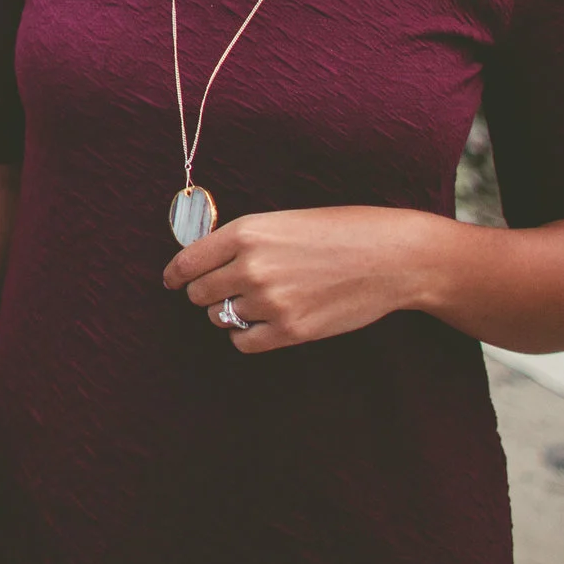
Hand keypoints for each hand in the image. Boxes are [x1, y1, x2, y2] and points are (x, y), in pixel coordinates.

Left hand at [161, 206, 441, 353]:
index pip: (187, 261)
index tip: (172, 281)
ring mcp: (270, 301)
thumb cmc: (342, 231)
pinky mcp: (290, 331)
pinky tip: (262, 324)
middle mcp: (251, 267)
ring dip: (231, 312)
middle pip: (199, 293)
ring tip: (259, 301)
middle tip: (225, 290)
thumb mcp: (284, 221)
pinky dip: (246, 335)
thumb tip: (206, 262)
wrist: (392, 257)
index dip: (175, 275)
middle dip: (206, 293)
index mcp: (247, 231)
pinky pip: (243, 342)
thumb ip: (245, 241)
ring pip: (221, 317)